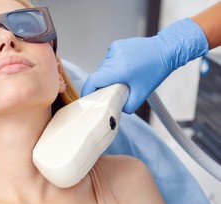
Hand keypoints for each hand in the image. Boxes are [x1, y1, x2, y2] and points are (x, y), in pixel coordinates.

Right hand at [81, 18, 208, 113]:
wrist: (166, 49)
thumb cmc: (156, 70)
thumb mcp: (141, 94)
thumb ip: (127, 106)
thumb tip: (115, 108)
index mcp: (119, 70)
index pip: (93, 81)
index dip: (87, 91)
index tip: (87, 98)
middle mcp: (114, 58)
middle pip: (98, 76)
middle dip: (102, 85)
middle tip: (114, 90)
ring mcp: (114, 49)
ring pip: (103, 68)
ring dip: (108, 75)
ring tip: (124, 76)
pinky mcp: (116, 45)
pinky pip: (108, 60)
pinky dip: (113, 66)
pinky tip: (125, 66)